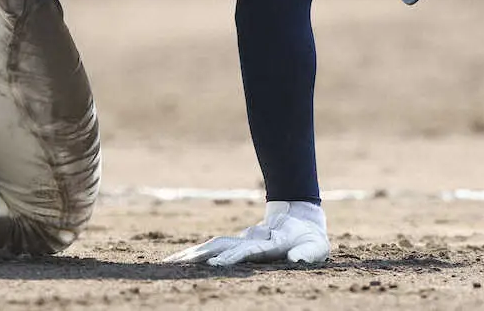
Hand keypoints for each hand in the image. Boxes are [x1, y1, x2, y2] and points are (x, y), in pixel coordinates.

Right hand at [164, 201, 329, 266]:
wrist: (299, 218)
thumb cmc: (310, 239)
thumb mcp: (315, 247)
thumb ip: (306, 253)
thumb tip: (296, 260)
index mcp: (269, 242)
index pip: (247, 250)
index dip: (232, 257)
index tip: (216, 264)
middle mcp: (250, 239)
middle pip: (221, 245)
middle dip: (200, 255)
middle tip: (179, 264)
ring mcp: (240, 240)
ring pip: (212, 245)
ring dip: (191, 254)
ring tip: (168, 264)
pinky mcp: (235, 244)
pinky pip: (211, 248)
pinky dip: (193, 255)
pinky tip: (177, 262)